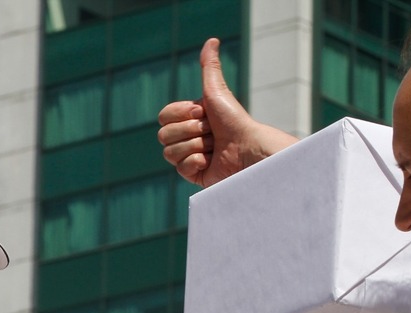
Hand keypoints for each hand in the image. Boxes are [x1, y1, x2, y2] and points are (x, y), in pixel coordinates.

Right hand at [157, 38, 297, 187]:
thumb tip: (212, 40)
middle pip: (163, 135)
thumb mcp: (216, 91)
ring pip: (169, 152)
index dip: (181, 115)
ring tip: (214, 147)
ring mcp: (188, 157)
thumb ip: (209, 67)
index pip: (163, 117)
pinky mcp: (193, 175)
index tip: (203, 113)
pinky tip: (212, 161)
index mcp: (189, 118)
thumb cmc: (235, 119)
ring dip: (195, 147)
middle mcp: (187, 136)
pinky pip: (180, 168)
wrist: (247, 148)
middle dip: (191, 131)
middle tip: (211, 132)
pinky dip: (196, 163)